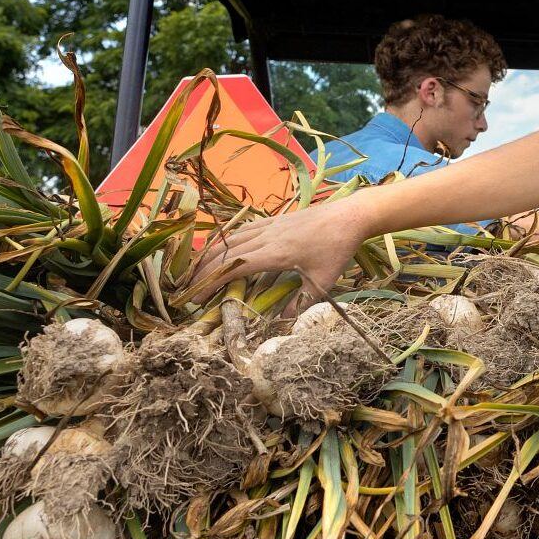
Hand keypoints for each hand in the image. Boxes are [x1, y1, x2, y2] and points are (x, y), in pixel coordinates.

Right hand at [187, 198, 369, 317]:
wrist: (350, 216)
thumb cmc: (337, 249)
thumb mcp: (324, 281)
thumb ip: (303, 302)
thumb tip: (286, 322)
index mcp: (275, 254)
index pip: (233, 268)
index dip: (211, 283)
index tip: (197, 298)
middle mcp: (266, 237)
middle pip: (225, 254)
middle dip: (203, 272)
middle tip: (189, 290)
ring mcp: (269, 226)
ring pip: (231, 239)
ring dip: (211, 254)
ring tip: (196, 270)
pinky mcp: (274, 220)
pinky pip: (243, 229)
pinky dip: (226, 241)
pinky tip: (223, 249)